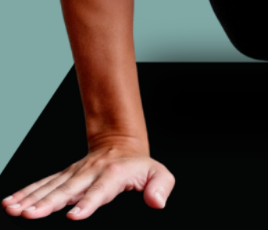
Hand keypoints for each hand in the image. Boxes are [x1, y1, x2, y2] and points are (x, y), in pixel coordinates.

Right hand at [1, 142, 174, 220]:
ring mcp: (75, 174)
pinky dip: (26, 193)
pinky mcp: (64, 176)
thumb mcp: (158, 172)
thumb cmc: (139, 165)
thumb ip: (161, 185)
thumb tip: (157, 202)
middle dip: (48, 203)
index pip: (100, 191)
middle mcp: (90, 173)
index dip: (88, 202)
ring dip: (31, 198)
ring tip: (13, 209)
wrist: (121, 143)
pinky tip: (10, 203)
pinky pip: (43, 184)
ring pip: (50, 187)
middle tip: (30, 214)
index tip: (74, 215)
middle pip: (68, 190)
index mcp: (114, 175)